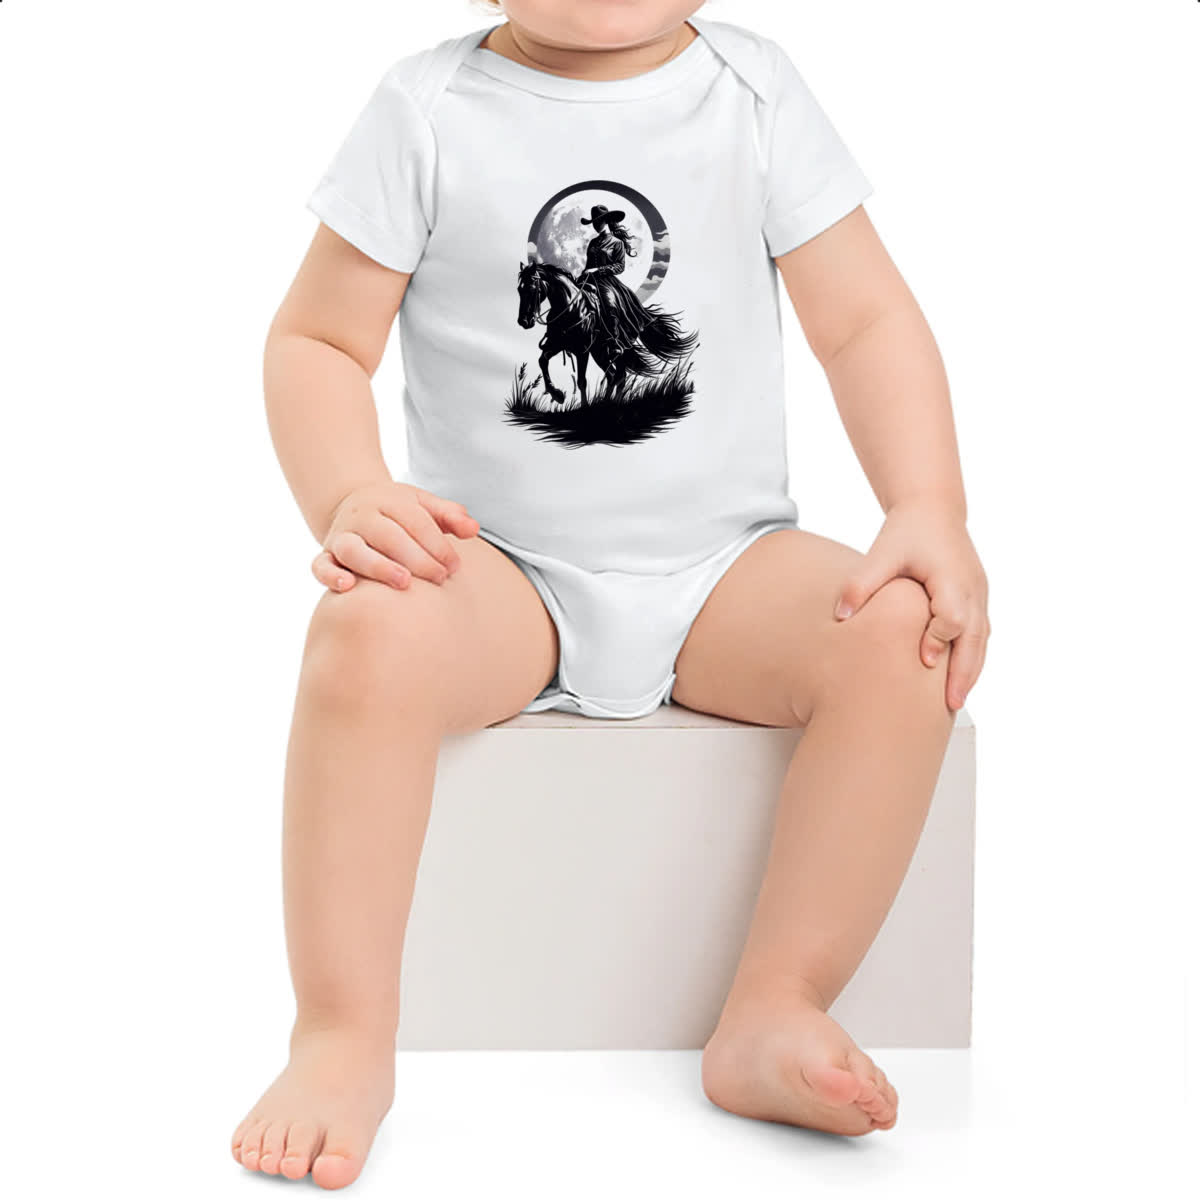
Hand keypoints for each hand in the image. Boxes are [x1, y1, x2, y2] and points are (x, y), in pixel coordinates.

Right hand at [311, 481, 479, 592]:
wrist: (353, 506)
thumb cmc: (398, 513)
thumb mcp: (423, 506)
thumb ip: (449, 515)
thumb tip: (473, 529)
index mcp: (389, 501)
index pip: (415, 521)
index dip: (437, 544)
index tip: (455, 566)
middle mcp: (362, 516)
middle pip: (389, 535)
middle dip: (417, 558)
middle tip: (440, 578)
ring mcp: (342, 536)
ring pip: (354, 550)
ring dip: (379, 566)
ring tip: (404, 582)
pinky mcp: (326, 555)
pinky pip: (320, 565)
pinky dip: (330, 576)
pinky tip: (348, 587)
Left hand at [833, 499, 989, 710]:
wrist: (933, 511)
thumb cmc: (906, 532)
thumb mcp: (881, 552)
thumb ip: (862, 583)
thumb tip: (840, 616)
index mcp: (952, 577)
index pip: (953, 616)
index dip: (939, 639)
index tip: (924, 661)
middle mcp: (973, 588)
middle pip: (975, 637)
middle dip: (964, 672)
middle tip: (950, 705)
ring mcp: (980, 595)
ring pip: (981, 640)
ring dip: (971, 671)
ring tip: (954, 703)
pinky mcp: (977, 600)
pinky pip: (979, 634)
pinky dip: (971, 658)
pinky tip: (956, 681)